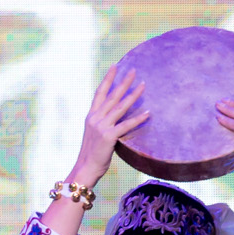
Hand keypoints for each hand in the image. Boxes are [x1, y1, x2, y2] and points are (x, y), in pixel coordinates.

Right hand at [71, 65, 149, 184]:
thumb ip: (103, 122)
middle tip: (133, 70)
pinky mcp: (108, 137)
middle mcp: (95, 119)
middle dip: (123, 82)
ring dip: (133, 95)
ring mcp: (101, 127)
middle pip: (111, 96)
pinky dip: (138, 119)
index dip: (107, 79)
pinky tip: (148, 113)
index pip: (99, 93)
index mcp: (91, 116)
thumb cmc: (92, 153)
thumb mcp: (94, 134)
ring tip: (143, 85)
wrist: (85, 168)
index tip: (115, 67)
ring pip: (120, 107)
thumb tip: (116, 115)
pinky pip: (126, 125)